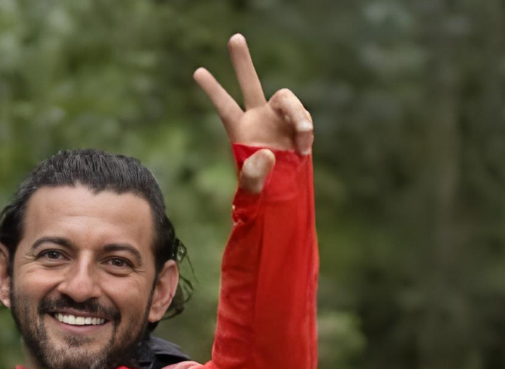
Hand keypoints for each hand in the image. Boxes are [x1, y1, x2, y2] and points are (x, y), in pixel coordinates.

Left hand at [194, 34, 313, 193]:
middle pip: (250, 83)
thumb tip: (267, 153)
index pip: (224, 106)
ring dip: (298, 117)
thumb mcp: (252, 191)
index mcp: (239, 130)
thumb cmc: (261, 194)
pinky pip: (304, 118)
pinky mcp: (297, 125)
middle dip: (243, 62)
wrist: (284, 195)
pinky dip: (306, 130)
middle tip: (234, 38)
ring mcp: (278, 119)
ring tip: (301, 144)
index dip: (213, 89)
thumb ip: (254, 175)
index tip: (197, 71)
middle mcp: (257, 118)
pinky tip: (303, 148)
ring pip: (288, 100)